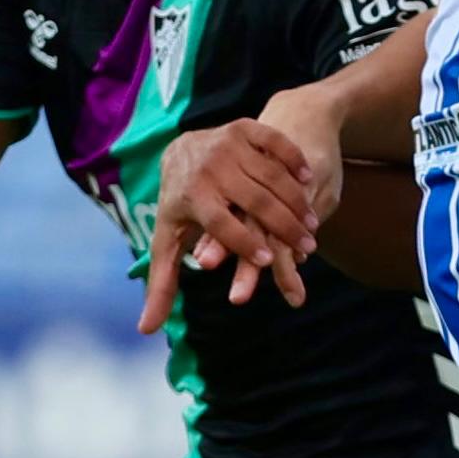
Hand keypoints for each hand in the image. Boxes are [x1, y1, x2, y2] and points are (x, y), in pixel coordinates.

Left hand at [140, 118, 328, 329]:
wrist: (181, 147)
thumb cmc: (179, 204)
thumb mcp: (167, 239)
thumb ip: (162, 284)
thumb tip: (146, 329)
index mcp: (190, 196)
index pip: (220, 222)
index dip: (242, 243)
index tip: (267, 261)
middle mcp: (209, 168)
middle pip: (254, 200)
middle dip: (283, 226)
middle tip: (306, 247)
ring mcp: (228, 145)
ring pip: (271, 175)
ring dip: (296, 202)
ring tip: (312, 227)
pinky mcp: (244, 127)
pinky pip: (275, 143)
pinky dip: (293, 160)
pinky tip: (308, 180)